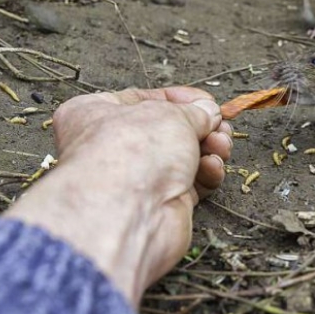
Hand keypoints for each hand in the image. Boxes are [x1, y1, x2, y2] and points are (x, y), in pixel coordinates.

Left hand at [5, 86, 232, 306]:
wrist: (128, 214)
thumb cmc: (132, 153)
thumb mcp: (170, 113)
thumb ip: (194, 111)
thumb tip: (208, 111)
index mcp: (94, 114)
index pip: (144, 99)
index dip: (180, 99)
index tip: (208, 102)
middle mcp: (112, 146)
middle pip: (169, 130)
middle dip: (201, 127)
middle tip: (220, 126)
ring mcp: (135, 178)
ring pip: (183, 158)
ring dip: (209, 149)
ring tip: (221, 146)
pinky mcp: (158, 204)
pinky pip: (190, 183)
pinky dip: (206, 175)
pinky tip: (212, 168)